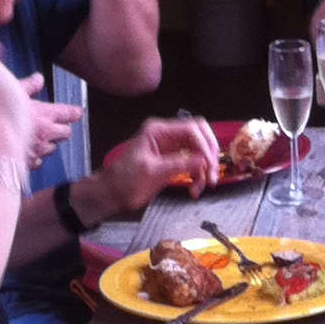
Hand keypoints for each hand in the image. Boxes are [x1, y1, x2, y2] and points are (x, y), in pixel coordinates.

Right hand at [18, 74, 85, 161]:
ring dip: (48, 143)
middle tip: (55, 126)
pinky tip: (26, 151)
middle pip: (66, 133)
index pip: (69, 113)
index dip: (74, 113)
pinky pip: (38, 160)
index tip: (77, 112)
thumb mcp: (15, 92)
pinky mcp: (29, 162)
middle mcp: (46, 133)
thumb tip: (38, 79)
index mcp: (45, 114)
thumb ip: (30, 85)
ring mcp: (39, 149)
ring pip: (52, 148)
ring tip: (37, 138)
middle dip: (62, 129)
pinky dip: (34, 156)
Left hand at [102, 115, 220, 211]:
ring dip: (204, 168)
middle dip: (208, 154)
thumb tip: (203, 161)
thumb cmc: (125, 180)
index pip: (190, 129)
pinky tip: (194, 189)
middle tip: (212, 173)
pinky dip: (198, 175)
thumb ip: (179, 164)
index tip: (208, 165)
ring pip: (199, 151)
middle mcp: (167, 135)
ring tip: (202, 186)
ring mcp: (171, 147)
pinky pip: (194, 163)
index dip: (203, 146)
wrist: (112, 194)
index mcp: (158, 131)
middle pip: (199, 136)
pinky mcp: (173, 161)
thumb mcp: (152, 172)